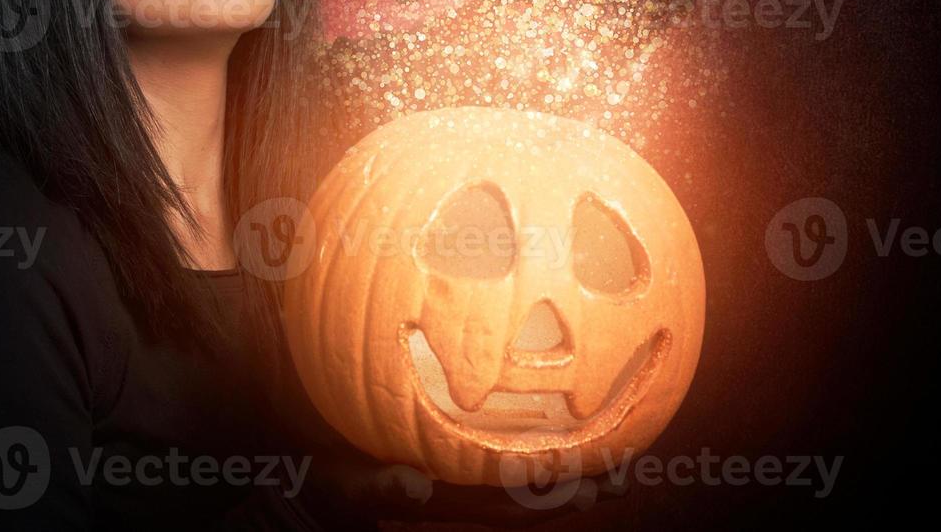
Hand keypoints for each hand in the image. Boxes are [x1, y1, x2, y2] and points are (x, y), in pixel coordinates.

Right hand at [300, 442, 628, 528]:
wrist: (314, 491)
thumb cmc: (331, 483)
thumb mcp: (346, 485)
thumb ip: (379, 486)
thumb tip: (416, 486)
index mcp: (446, 500)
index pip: (510, 504)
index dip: (552, 496)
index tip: (593, 486)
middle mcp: (464, 497)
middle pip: (533, 500)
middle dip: (578, 490)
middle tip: (626, 474)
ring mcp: (463, 487)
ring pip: (527, 488)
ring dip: (571, 478)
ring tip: (617, 463)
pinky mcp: (456, 471)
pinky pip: (506, 468)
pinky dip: (540, 457)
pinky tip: (564, 436)